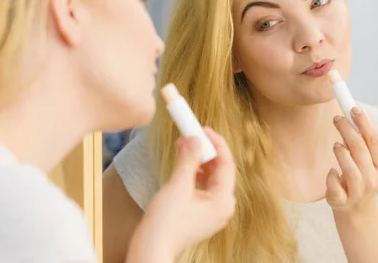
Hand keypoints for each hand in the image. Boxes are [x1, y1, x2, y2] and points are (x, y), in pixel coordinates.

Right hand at [134, 128, 235, 259]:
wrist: (151, 249)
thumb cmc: (166, 222)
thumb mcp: (178, 185)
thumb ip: (189, 159)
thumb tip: (196, 138)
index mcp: (223, 200)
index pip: (227, 163)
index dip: (216, 142)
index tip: (203, 128)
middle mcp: (222, 207)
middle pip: (219, 170)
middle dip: (205, 150)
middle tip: (191, 134)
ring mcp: (211, 212)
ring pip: (210, 177)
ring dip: (197, 160)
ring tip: (182, 146)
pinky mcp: (200, 214)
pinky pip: (202, 187)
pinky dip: (193, 173)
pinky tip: (182, 163)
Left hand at [326, 107, 377, 213]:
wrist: (357, 209)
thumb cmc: (360, 175)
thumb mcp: (367, 160)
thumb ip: (361, 141)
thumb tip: (350, 112)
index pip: (375, 140)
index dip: (364, 123)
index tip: (353, 108)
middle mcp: (373, 179)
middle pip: (360, 150)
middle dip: (347, 130)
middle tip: (336, 118)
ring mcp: (358, 192)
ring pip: (350, 169)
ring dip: (341, 153)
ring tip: (336, 145)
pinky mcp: (342, 201)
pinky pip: (334, 186)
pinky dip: (331, 176)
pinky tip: (332, 171)